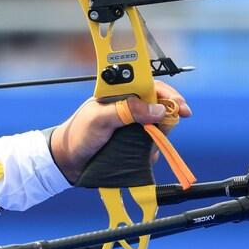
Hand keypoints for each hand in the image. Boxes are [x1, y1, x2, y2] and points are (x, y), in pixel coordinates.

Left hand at [48, 82, 192, 184]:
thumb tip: (158, 110)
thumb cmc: (78, 134)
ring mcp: (133, 125)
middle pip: (161, 107)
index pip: (151, 86)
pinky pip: (152, 145)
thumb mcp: (100, 119)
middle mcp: (130, 107)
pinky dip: (151, 151)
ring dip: (157, 138)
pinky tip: (141, 156)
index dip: (169, 95)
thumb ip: (126, 111)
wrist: (67, 161)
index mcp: (120, 94)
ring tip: (145, 147)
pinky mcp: (133, 143)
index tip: (181, 108)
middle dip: (167, 119)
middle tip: (164, 131)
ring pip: (159, 128)